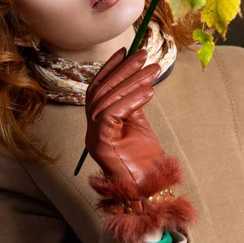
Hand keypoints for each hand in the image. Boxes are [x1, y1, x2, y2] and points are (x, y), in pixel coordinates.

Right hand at [85, 47, 163, 185]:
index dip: (110, 69)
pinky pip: (111, 114)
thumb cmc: (146, 162)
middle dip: (123, 70)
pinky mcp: (101, 145)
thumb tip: (138, 77)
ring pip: (106, 100)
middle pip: (101, 91)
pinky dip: (130, 100)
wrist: (150, 191)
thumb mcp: (139, 125)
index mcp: (98, 125)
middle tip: (144, 55)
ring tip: (152, 71)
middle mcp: (91, 131)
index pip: (98, 90)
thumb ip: (132, 104)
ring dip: (131, 82)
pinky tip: (149, 92)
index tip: (126, 51)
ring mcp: (94, 138)